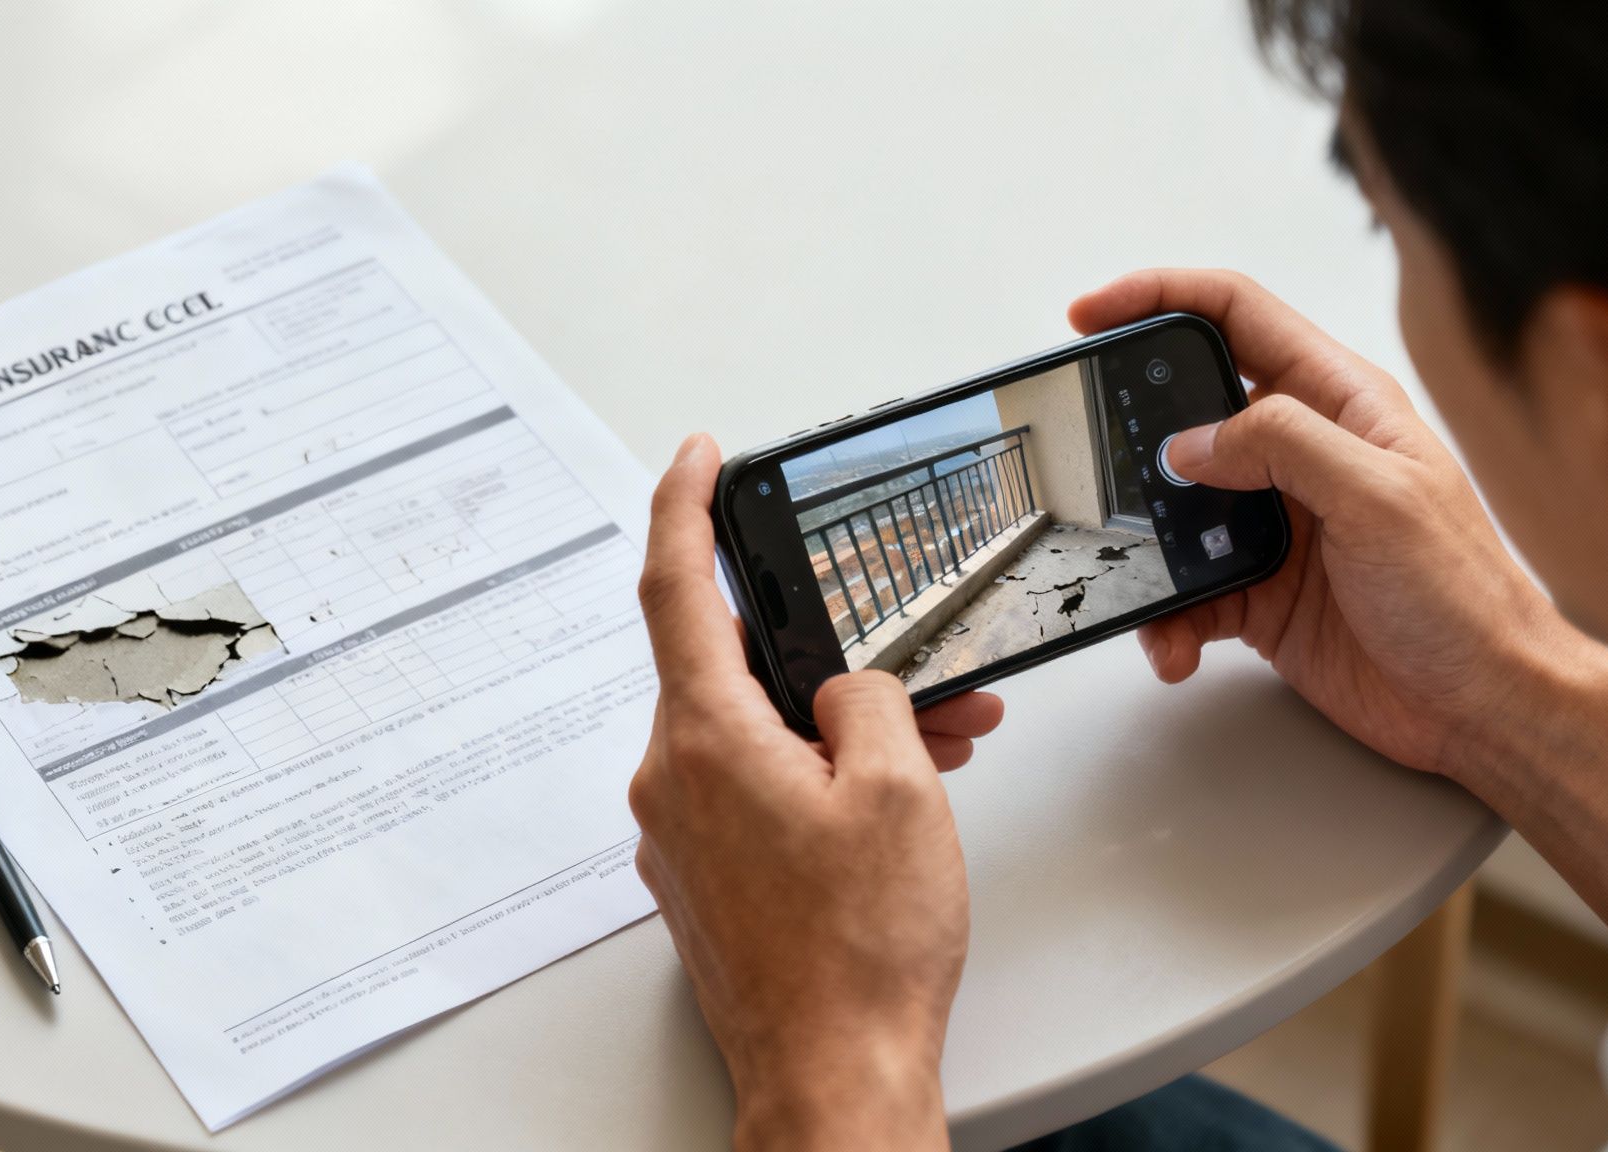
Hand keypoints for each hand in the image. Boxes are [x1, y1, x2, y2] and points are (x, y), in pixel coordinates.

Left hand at [629, 433, 1002, 1151]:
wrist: (834, 1074)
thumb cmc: (861, 953)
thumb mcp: (898, 789)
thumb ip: (870, 698)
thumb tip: (848, 687)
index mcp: (706, 738)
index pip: (672, 585)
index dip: (681, 504)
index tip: (696, 457)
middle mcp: (672, 781)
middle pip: (738, 668)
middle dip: (828, 654)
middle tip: (911, 668)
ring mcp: (679, 835)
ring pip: (755, 734)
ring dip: (836, 727)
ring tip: (935, 748)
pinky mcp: (700, 876)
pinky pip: (751, 790)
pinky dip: (813, 776)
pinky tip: (886, 800)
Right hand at [1070, 270, 1585, 779]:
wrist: (1483, 706)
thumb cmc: (1464, 597)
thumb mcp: (1379, 496)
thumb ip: (1282, 445)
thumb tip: (1191, 439)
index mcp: (1340, 403)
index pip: (1236, 316)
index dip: (1159, 297)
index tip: (1091, 312)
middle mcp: (1302, 455)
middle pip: (1189, 408)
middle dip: (1130, 430)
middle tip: (1087, 453)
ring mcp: (1277, 525)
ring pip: (1174, 510)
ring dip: (1144, 546)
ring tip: (1138, 577)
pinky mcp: (1260, 593)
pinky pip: (1186, 592)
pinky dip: (1168, 619)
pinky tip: (1176, 645)